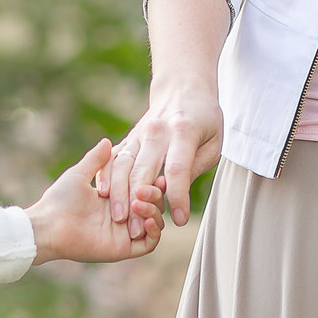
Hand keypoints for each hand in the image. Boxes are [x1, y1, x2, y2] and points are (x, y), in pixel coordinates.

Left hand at [32, 140, 163, 262]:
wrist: (50, 225)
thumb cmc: (60, 199)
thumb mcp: (79, 174)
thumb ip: (95, 159)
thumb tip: (106, 140)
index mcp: (114, 199)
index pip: (144, 190)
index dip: (153, 183)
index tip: (158, 173)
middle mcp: (123, 217)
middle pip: (154, 206)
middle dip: (155, 195)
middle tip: (150, 186)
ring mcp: (124, 234)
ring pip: (155, 224)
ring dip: (154, 211)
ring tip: (139, 201)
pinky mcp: (123, 249)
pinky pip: (149, 244)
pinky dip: (154, 231)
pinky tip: (147, 219)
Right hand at [99, 79, 222, 229]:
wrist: (183, 88)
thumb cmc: (204, 120)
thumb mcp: (213, 142)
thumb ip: (195, 168)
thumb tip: (177, 198)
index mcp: (183, 131)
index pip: (177, 169)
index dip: (177, 196)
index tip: (179, 220)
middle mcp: (157, 132)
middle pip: (144, 170)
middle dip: (140, 202)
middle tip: (138, 230)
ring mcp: (139, 134)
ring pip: (123, 166)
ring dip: (119, 195)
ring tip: (119, 219)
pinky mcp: (128, 138)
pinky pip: (112, 159)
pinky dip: (106, 177)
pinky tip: (104, 196)